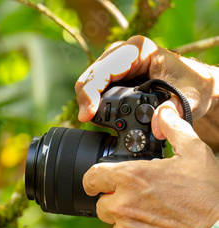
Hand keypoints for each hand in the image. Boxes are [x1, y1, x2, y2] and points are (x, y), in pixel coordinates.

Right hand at [75, 36, 218, 139]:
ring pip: (88, 82)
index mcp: (138, 51)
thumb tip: (155, 125)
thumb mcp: (190, 98)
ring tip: (94, 120)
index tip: (88, 114)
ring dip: (87, 102)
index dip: (91, 92)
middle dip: (85, 99)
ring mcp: (114, 64)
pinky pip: (93, 89)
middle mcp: (122, 53)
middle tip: (87, 120)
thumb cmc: (192, 85)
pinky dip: (92, 103)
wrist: (193, 86)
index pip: (104, 70)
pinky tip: (98, 116)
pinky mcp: (112, 76)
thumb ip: (175, 110)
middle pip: (90, 76)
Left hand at [82, 102, 218, 227]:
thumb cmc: (207, 197)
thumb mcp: (195, 154)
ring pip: (115, 224)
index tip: (98, 182)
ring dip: (128, 221)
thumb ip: (174, 129)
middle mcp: (121, 204)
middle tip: (142, 201)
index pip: (91, 177)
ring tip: (155, 217)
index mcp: (129, 178)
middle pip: (103, 203)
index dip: (94, 179)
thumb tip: (164, 112)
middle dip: (116, 201)